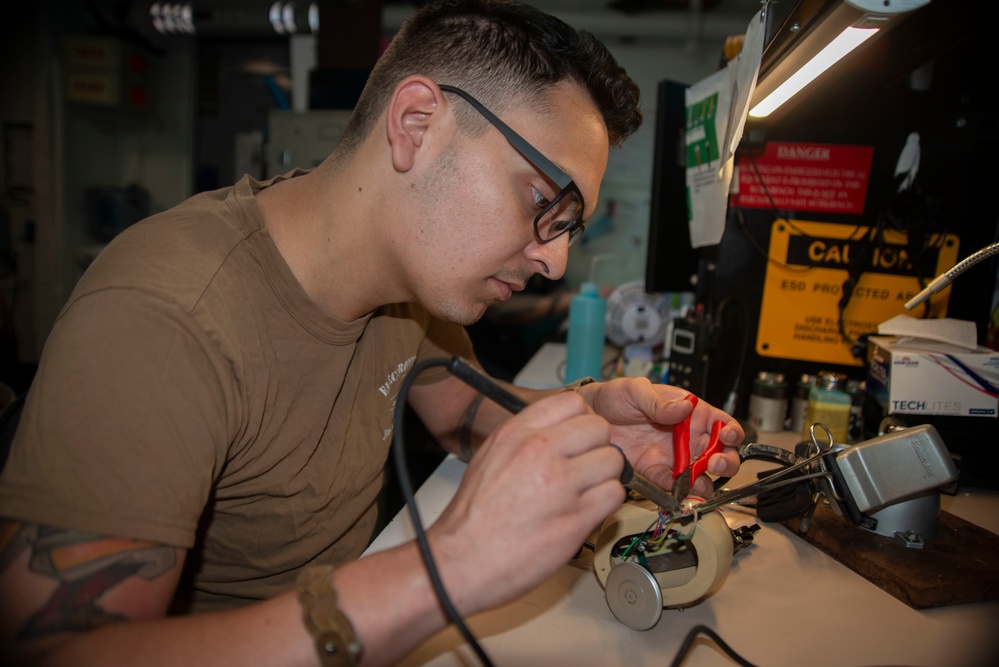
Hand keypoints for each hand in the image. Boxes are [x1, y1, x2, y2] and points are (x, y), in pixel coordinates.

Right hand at [426, 391, 624, 616]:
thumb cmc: (473, 516)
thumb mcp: (491, 455)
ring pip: (612, 461)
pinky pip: (614, 494)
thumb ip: (526, 436)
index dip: (580, 420)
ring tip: (585, 491)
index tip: (578, 436)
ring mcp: (561, 485)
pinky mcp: (576, 518)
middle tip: (585, 465)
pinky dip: (605, 503)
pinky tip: (586, 510)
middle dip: (597, 447)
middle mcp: (540, 452)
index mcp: (517, 433)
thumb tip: (561, 429)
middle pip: (599, 428)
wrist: (462, 560)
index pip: (572, 401)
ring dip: (604, 476)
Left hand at [581, 378, 742, 497]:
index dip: (732, 432)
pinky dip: (681, 492)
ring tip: (698, 478)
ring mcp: (674, 458)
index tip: (728, 436)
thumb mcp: (637, 390)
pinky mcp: (655, 473)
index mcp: (691, 413)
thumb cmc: (615, 396)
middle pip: (721, 454)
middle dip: (726, 462)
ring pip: (703, 476)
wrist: (590, 416)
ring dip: (707, 481)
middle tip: (716, 462)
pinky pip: (674, 487)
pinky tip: (679, 489)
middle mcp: (688, 438)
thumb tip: (685, 408)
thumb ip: (660, 402)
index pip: (723, 424)